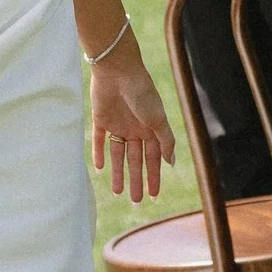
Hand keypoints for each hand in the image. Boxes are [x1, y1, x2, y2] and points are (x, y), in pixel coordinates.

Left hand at [90, 39, 174, 205]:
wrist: (118, 70)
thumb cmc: (141, 93)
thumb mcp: (157, 119)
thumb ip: (165, 141)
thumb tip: (171, 163)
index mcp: (151, 129)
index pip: (153, 159)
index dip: (154, 177)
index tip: (153, 196)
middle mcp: (135, 128)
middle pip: (135, 160)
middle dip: (137, 181)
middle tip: (136, 202)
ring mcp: (118, 124)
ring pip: (117, 154)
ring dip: (118, 172)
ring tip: (117, 192)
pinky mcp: (101, 118)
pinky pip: (100, 140)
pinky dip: (99, 154)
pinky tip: (99, 168)